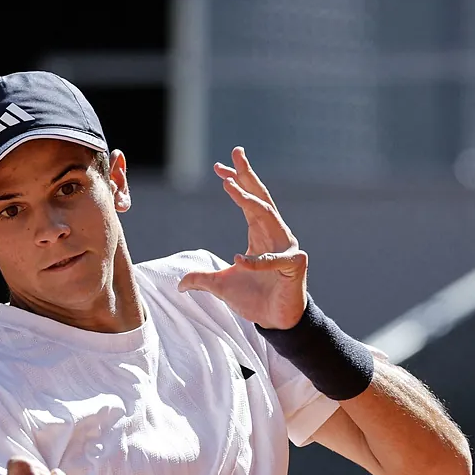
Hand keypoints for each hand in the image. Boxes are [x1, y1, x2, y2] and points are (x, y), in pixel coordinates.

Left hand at [177, 147, 307, 329]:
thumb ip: (202, 279)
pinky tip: (238, 259)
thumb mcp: (221, 286)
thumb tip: (180, 284)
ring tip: (230, 185)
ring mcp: (286, 248)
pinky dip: (256, 260)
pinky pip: (273, 260)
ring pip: (268, 218)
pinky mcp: (294, 266)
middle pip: (261, 198)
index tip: (219, 167)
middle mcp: (275, 235)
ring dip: (249, 201)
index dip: (236, 183)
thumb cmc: (254, 299)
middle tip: (236, 153)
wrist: (276, 321)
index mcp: (260, 234)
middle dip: (248, 175)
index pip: (248, 201)